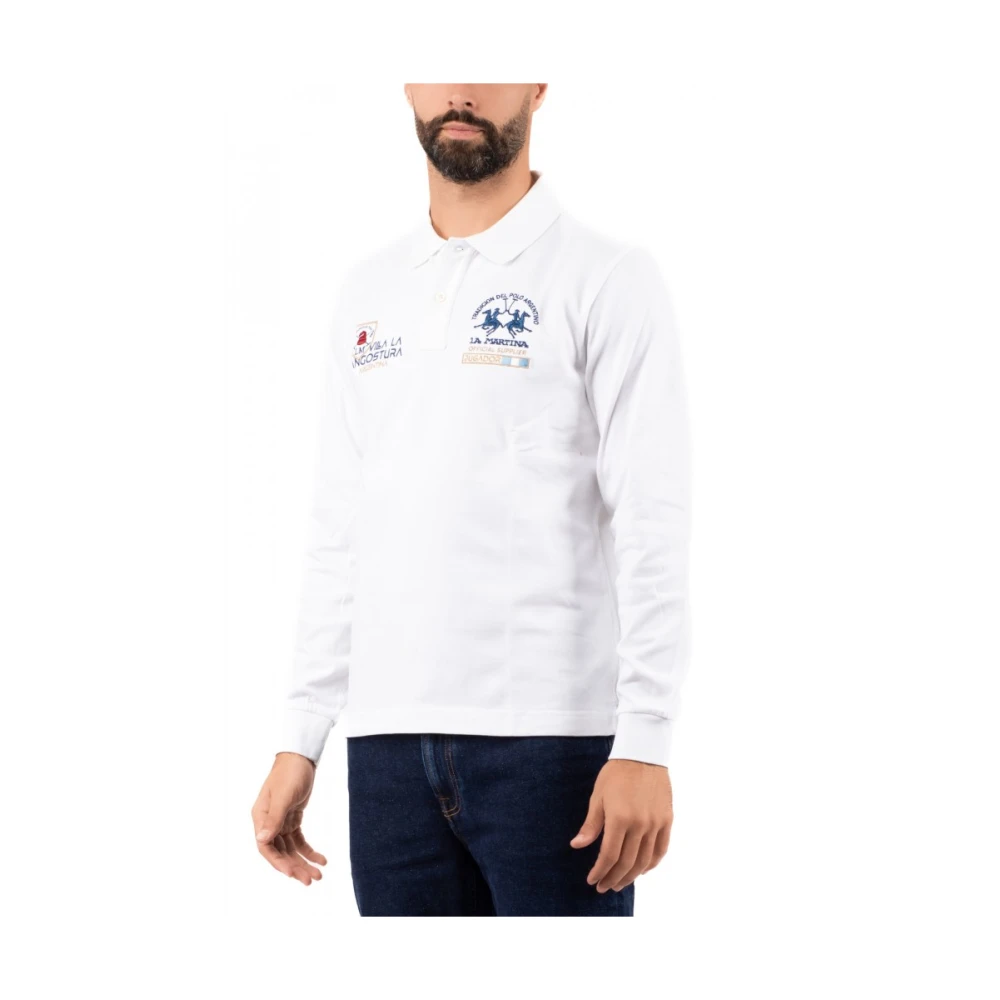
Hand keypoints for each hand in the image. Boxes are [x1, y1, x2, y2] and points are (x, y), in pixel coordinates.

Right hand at [251, 752, 326, 885]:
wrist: (301, 757)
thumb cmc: (290, 773)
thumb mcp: (284, 796)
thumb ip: (274, 819)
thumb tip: (261, 840)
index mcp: (260, 818)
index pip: (266, 847)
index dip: (278, 863)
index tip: (292, 874)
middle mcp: (268, 822)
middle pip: (279, 852)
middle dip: (294, 867)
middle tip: (311, 880)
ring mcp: (280, 822)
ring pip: (290, 849)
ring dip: (303, 862)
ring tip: (318, 875)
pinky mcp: (292, 819)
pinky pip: (299, 840)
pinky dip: (309, 851)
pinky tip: (322, 859)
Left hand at [570, 759, 672, 892]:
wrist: (643, 753)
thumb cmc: (616, 773)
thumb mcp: (598, 796)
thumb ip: (591, 825)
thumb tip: (577, 846)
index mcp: (620, 818)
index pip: (609, 856)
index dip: (600, 871)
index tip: (593, 880)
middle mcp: (640, 824)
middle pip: (627, 863)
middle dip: (613, 878)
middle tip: (604, 887)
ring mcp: (656, 823)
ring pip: (644, 861)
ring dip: (632, 876)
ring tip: (621, 883)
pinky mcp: (667, 820)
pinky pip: (661, 849)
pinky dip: (652, 864)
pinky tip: (642, 870)